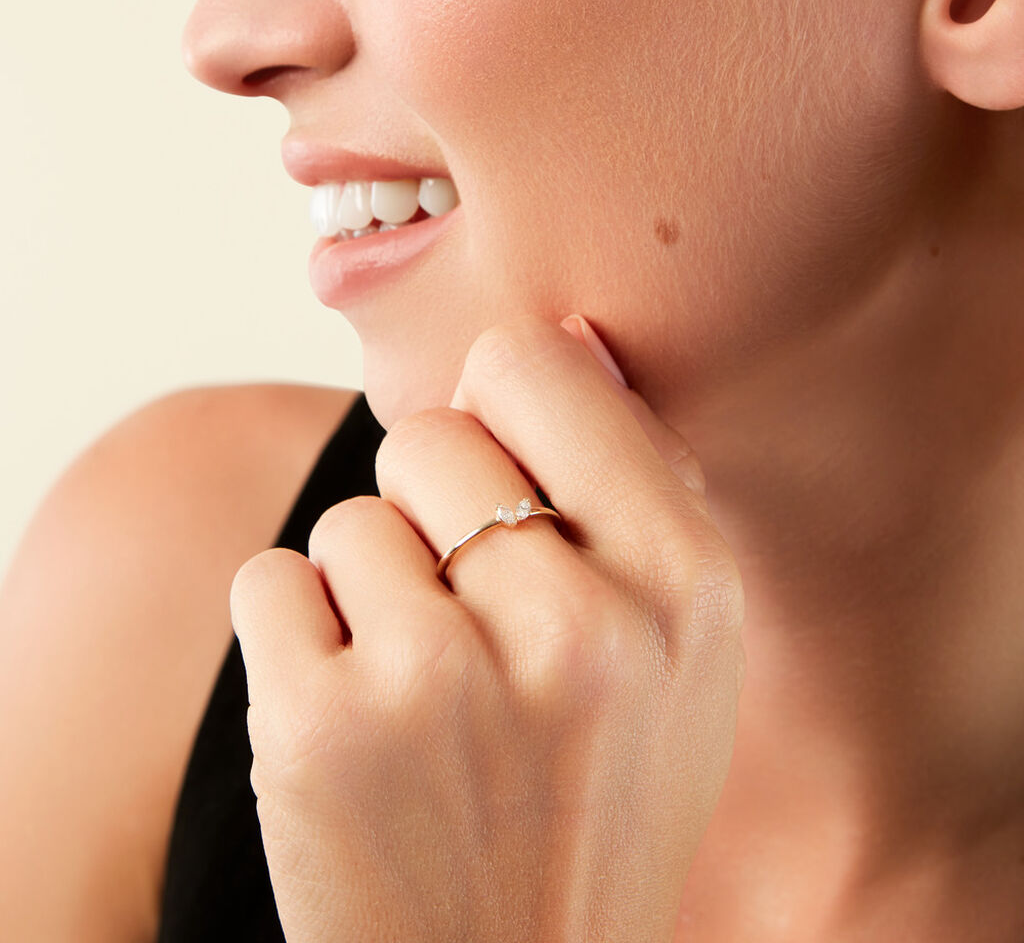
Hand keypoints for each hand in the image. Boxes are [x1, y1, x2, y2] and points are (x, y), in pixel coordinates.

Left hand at [230, 313, 744, 942]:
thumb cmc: (595, 802)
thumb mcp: (681, 656)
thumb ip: (636, 488)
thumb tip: (568, 342)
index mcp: (685, 587)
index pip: (537, 367)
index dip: (500, 404)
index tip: (498, 461)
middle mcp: (579, 627)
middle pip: (428, 436)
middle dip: (432, 510)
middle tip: (468, 621)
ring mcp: (444, 682)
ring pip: (350, 517)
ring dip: (369, 588)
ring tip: (421, 692)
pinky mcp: (324, 733)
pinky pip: (269, 581)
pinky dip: (295, 634)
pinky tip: (352, 719)